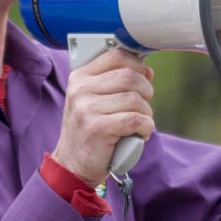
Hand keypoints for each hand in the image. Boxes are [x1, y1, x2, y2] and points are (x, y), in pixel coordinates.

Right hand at [51, 48, 155, 185]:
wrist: (72, 165)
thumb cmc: (90, 129)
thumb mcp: (96, 100)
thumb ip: (117, 82)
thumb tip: (147, 70)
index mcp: (79, 77)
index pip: (116, 56)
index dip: (137, 64)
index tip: (142, 77)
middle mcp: (81, 90)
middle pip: (129, 76)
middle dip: (146, 90)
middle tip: (143, 104)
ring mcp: (88, 109)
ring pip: (135, 99)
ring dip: (146, 112)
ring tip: (139, 123)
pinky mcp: (99, 128)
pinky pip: (136, 119)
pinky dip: (146, 127)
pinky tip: (140, 133)